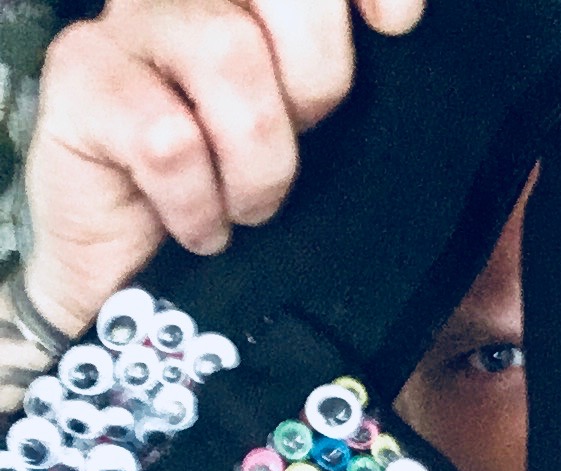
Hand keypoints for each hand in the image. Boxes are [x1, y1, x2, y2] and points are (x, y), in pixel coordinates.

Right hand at [22, 0, 425, 337]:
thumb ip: (332, 90)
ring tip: (247, 209)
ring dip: (257, 165)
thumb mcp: (300, 148)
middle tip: (295, 149)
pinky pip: (167, 137)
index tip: (397, 25)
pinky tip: (199, 228)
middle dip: (315, 89)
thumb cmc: (227, 205)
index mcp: (253, 6)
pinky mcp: (81, 76)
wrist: (132, 274)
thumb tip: (398, 30)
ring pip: (230, 58)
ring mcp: (130, 26)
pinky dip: (198, 204)